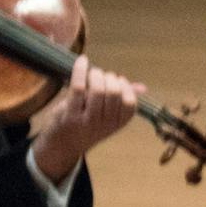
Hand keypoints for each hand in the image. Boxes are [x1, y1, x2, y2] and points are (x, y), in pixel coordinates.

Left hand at [31, 57, 144, 182]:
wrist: (62, 145)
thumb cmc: (87, 125)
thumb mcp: (109, 117)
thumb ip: (123, 101)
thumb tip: (142, 88)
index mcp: (118, 123)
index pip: (130, 102)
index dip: (125, 86)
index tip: (117, 80)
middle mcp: (105, 124)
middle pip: (114, 93)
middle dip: (109, 77)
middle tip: (101, 76)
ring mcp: (87, 121)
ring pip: (98, 90)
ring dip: (96, 74)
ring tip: (93, 73)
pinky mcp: (70, 115)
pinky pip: (78, 87)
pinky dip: (81, 70)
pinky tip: (82, 60)